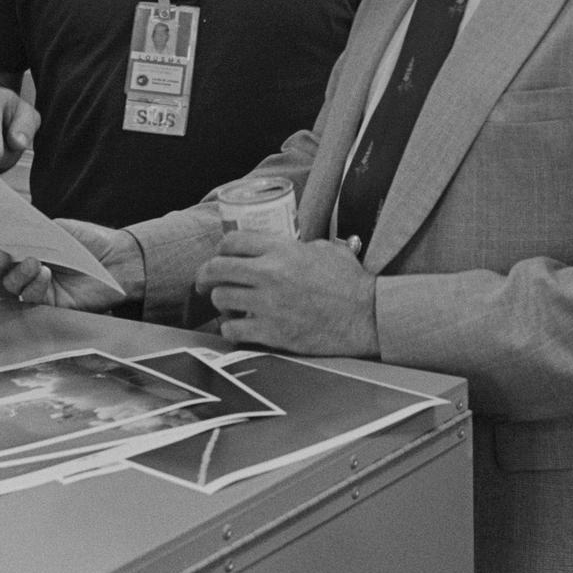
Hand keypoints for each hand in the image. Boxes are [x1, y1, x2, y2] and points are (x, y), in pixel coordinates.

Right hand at [0, 219, 142, 309]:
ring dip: (17, 273)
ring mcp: (35, 286)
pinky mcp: (48, 304)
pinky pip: (31, 298)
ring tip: (34, 262)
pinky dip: (34, 286)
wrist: (118, 259)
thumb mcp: (60, 229)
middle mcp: (25, 266)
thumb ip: (34, 231)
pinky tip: (46, 274)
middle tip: (0, 253)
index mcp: (25, 244)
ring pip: (11, 284)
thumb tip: (9, 230)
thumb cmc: (90, 241)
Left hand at [195, 233, 377, 356]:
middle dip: (205, 275)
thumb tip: (285, 248)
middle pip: (217, 268)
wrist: (367, 316)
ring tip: (228, 306)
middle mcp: (269, 273)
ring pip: (221, 298)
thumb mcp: (326, 250)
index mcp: (282, 249)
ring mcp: (268, 304)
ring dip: (221, 302)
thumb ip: (298, 247)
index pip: (233, 241)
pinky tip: (239, 327)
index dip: (221, 248)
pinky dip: (231, 329)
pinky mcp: (271, 332)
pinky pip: (233, 330)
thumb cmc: (351, 283)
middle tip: (205, 283)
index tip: (220, 256)